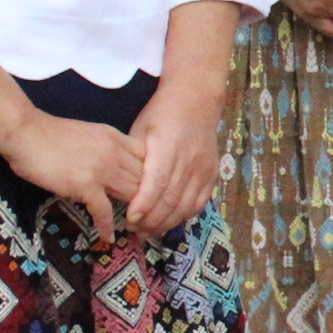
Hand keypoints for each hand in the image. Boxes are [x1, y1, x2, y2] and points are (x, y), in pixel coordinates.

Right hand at [4, 112, 145, 245]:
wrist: (25, 132)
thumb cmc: (48, 134)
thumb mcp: (88, 134)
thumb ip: (105, 148)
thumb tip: (112, 167)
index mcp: (115, 137)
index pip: (147, 158)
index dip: (150, 177)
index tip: (146, 192)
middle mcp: (114, 151)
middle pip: (144, 179)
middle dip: (146, 198)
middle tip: (143, 217)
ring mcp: (101, 168)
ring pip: (132, 194)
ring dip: (133, 214)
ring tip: (132, 229)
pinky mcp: (85, 185)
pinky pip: (104, 211)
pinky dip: (107, 226)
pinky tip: (107, 237)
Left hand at [126, 78, 226, 237]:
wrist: (195, 101)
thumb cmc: (160, 115)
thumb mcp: (140, 132)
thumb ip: (134, 161)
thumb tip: (120, 190)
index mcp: (167, 147)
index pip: (156, 183)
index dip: (143, 204)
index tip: (130, 219)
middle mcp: (189, 160)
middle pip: (170, 201)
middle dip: (151, 221)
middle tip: (134, 230)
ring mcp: (203, 169)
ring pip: (185, 207)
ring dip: (165, 223)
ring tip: (148, 231)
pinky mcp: (212, 174)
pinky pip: (199, 204)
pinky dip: (183, 216)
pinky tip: (169, 220)